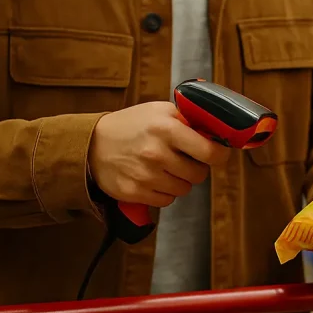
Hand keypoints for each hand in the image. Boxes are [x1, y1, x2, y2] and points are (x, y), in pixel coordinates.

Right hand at [89, 102, 229, 206]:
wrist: (93, 144)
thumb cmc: (131, 125)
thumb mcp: (159, 111)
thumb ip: (188, 120)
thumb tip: (217, 132)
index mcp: (166, 129)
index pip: (210, 152)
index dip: (219, 155)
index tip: (218, 153)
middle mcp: (157, 153)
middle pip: (199, 175)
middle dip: (195, 167)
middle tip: (184, 159)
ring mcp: (146, 175)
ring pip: (184, 189)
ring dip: (179, 180)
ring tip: (165, 167)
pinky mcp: (135, 192)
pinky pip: (166, 201)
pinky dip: (164, 192)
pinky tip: (153, 178)